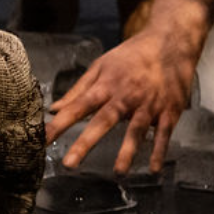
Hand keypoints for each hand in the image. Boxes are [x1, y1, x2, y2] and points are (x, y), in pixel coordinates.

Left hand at [45, 25, 198, 174]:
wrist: (170, 42)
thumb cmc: (131, 56)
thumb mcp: (102, 65)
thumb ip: (79, 89)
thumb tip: (54, 109)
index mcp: (107, 85)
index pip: (79, 106)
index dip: (61, 123)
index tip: (43, 139)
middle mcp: (126, 96)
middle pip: (104, 120)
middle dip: (85, 142)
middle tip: (69, 164)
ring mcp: (148, 104)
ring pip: (136, 129)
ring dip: (127, 151)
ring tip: (118, 172)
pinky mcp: (168, 111)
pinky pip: (163, 133)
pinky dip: (159, 151)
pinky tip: (153, 169)